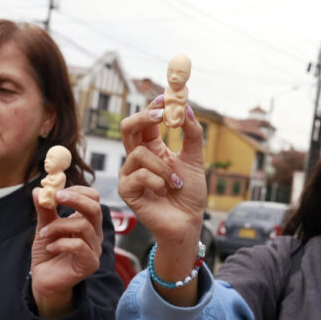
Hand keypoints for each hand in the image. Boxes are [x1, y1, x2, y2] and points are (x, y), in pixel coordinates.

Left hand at [31, 186, 102, 317]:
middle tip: (55, 197)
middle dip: (75, 199)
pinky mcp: (90, 263)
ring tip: (44, 233)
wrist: (44, 278)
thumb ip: (44, 210)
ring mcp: (94, 249)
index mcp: (87, 221)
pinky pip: (79, 246)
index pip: (93, 198)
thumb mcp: (44, 227)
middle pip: (95, 208)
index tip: (56, 192)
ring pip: (84, 226)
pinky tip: (50, 247)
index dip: (77, 191)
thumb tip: (39, 190)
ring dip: (59, 225)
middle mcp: (94, 233)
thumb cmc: (48, 252)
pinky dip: (61, 243)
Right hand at [119, 96, 205, 246]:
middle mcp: (136, 159)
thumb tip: (186, 107)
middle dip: (145, 117)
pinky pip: (139, 175)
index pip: (146, 121)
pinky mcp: (126, 191)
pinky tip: (164, 193)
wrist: (188, 222)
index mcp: (151, 148)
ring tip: (175, 183)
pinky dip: (158, 182)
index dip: (154, 107)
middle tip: (162, 114)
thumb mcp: (194, 159)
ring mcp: (129, 174)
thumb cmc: (189, 194)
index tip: (168, 97)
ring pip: (138, 154)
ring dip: (163, 167)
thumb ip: (191, 134)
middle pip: (128, 127)